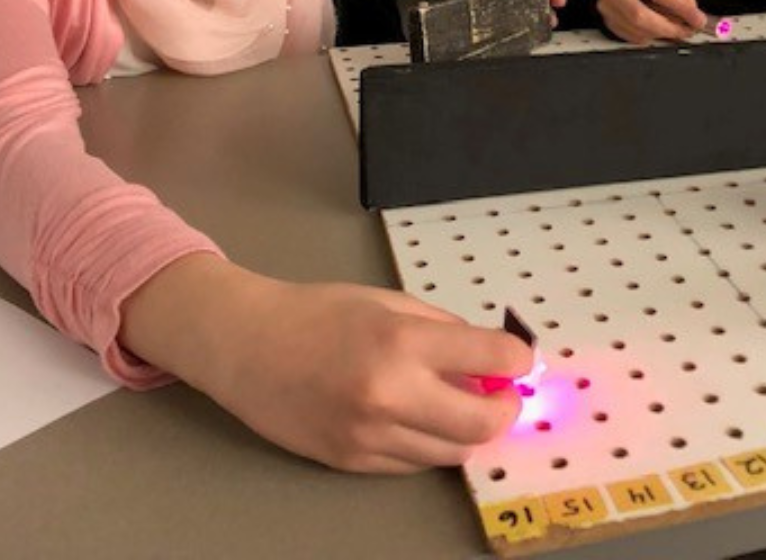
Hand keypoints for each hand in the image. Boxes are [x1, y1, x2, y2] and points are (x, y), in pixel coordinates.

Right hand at [121, 255, 530, 473]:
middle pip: (483, 424)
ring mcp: (370, 436)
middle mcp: (390, 394)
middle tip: (502, 392)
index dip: (517, 359)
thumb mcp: (386, 301)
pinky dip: (430, 444)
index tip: (519, 359)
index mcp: (401, 341)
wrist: (246, 345)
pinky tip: (422, 418)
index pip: (491, 358)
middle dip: (505, 408)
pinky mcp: (351, 463)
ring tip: (461, 403)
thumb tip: (489, 357)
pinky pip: (413, 464)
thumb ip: (442, 329)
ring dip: (469, 430)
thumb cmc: (318, 312)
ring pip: (452, 452)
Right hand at [597, 0, 705, 44]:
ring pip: (637, 30)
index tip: (697, 19)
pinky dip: (650, 38)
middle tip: (687, 31)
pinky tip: (658, 31)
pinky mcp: (609, 24)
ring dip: (661, 34)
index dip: (680, 8)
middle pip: (641, 16)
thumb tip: (692, 14)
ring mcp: (608, 10)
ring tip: (676, 31)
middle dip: (669, 27)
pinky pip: (633, 39)